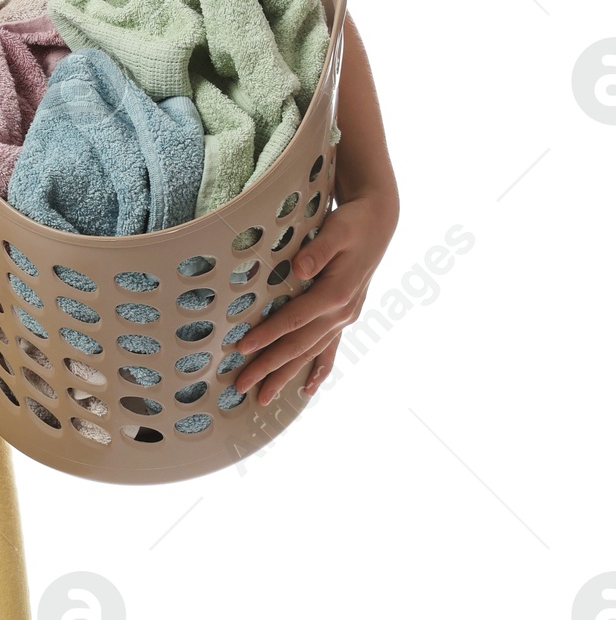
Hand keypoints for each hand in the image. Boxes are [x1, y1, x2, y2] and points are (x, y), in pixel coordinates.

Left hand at [234, 188, 398, 406]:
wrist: (378, 222)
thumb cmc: (353, 223)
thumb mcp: (336, 229)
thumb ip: (317, 250)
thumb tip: (299, 269)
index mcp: (336, 293)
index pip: (294, 320)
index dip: (267, 335)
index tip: (241, 349)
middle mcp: (342, 312)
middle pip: (299, 346)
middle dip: (270, 368)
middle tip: (242, 386)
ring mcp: (345, 317)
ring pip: (311, 353)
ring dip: (287, 376)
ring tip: (264, 397)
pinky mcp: (344, 317)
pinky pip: (330, 350)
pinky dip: (318, 370)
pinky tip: (308, 390)